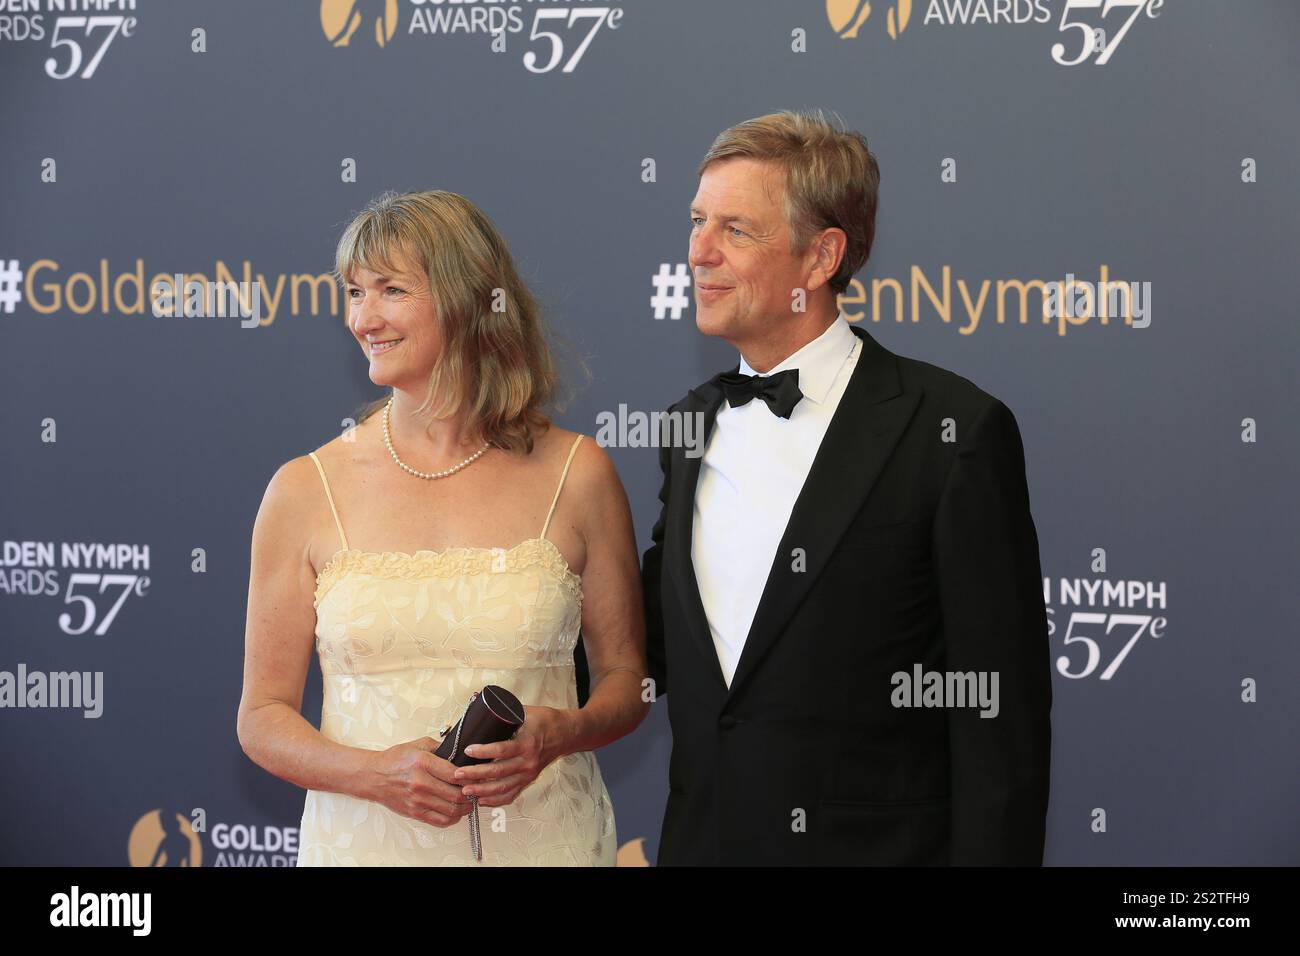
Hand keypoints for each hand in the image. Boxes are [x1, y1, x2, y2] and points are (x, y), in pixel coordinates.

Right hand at [363, 736, 472, 827]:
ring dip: (465, 808)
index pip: (455, 774)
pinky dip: (452, 819)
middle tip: (477, 790)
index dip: (471, 777)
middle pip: (456, 795)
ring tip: (469, 802)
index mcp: (423, 763)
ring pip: (451, 810)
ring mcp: (417, 800)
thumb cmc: (394, 760)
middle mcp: (421, 783)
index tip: (477, 776)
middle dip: (471, 794)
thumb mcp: (418, 745)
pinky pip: (439, 821)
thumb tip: (459, 751)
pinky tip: (456, 812)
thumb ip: (440, 747)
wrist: (373, 776)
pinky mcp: (414, 812)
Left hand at [452, 705, 574, 807]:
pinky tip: (482, 800)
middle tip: (458, 774)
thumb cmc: (545, 721)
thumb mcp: (525, 712)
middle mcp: (528, 761)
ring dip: (482, 790)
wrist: (566, 733)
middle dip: (475, 774)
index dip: (483, 752)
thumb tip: (479, 706)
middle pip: (498, 772)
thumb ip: (504, 713)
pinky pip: (511, 794)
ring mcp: (528, 773)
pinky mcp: (528, 780)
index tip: (468, 750)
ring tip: (465, 790)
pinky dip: (496, 800)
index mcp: (527, 743)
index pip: (502, 750)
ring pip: (503, 787)